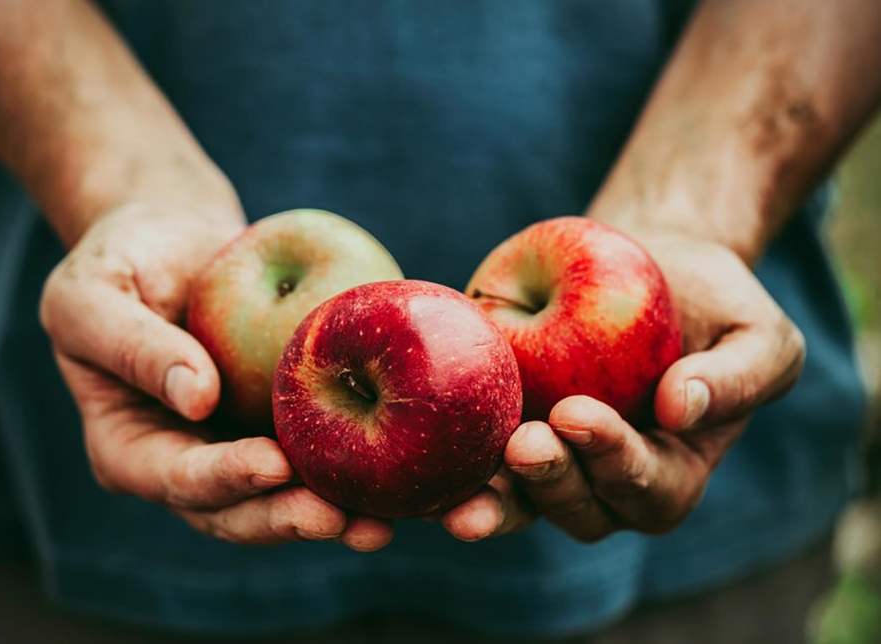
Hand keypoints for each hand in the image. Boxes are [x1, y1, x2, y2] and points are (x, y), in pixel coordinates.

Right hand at [39, 203, 392, 549]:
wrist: (173, 241)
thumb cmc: (119, 260)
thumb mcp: (92, 294)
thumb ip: (132, 345)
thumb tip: (197, 397)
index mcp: (129, 448)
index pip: (175, 477)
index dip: (223, 478)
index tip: (271, 464)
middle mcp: (186, 462)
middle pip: (236, 510)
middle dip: (286, 518)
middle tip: (340, 519)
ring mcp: (237, 448)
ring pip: (284, 498)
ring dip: (331, 515)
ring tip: (380, 525)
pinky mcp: (282, 425)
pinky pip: (319, 453)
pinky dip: (357, 470)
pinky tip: (401, 475)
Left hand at [441, 227, 804, 541]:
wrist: (644, 261)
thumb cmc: (711, 303)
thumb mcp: (757, 333)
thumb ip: (739, 377)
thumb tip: (681, 409)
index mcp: (671, 470)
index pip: (647, 487)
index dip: (614, 460)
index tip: (579, 415)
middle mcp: (606, 480)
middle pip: (580, 510)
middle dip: (551, 482)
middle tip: (524, 442)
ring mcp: (551, 460)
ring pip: (522, 503)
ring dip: (496, 500)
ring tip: (466, 488)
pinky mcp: (502, 428)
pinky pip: (476, 462)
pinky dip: (451, 469)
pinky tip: (427, 464)